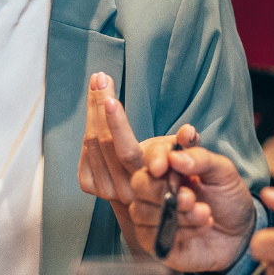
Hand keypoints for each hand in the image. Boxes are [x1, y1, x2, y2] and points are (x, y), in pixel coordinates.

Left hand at [78, 72, 198, 205]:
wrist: (147, 196)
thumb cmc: (168, 168)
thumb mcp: (181, 156)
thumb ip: (186, 144)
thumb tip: (189, 131)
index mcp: (147, 182)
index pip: (126, 151)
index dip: (117, 125)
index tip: (111, 100)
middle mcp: (125, 189)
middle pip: (103, 142)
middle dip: (100, 105)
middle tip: (100, 78)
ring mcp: (105, 190)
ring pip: (90, 144)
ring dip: (92, 110)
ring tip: (96, 83)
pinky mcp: (90, 186)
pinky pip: (84, 152)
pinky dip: (88, 126)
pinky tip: (94, 108)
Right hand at [126, 144, 255, 272]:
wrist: (239, 235)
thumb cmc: (228, 200)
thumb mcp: (224, 173)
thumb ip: (201, 159)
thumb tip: (174, 157)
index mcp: (170, 166)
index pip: (151, 155)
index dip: (155, 158)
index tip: (163, 166)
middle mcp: (155, 188)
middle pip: (139, 183)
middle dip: (162, 190)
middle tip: (190, 197)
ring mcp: (151, 215)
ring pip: (143, 210)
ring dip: (178, 213)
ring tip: (205, 213)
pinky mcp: (153, 240)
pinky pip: (152, 235)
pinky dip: (180, 231)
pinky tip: (200, 227)